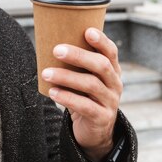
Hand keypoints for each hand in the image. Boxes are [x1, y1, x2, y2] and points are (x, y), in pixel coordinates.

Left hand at [42, 28, 122, 161]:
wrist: (94, 130)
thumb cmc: (84, 96)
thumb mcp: (84, 78)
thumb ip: (75, 64)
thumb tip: (46, 42)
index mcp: (112, 70)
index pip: (111, 52)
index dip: (101, 41)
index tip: (87, 31)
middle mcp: (115, 84)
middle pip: (101, 65)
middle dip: (78, 55)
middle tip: (56, 50)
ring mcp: (110, 101)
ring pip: (91, 84)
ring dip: (66, 76)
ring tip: (46, 73)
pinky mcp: (102, 118)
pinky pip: (85, 106)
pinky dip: (67, 97)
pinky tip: (52, 92)